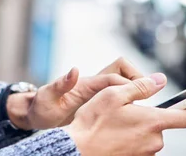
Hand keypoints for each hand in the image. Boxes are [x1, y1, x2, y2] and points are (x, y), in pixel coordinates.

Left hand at [8, 57, 143, 129]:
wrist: (36, 115)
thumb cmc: (41, 108)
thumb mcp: (48, 97)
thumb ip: (60, 84)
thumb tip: (74, 69)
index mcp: (85, 84)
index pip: (112, 78)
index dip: (128, 84)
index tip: (142, 95)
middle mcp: (94, 84)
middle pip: (122, 70)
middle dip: (138, 78)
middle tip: (149, 95)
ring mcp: (97, 92)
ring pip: (123, 81)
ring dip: (137, 88)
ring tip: (148, 105)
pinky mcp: (99, 102)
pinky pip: (120, 95)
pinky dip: (132, 100)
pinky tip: (137, 115)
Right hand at [63, 74, 185, 155]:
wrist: (77, 150)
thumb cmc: (93, 121)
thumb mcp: (113, 94)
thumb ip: (140, 87)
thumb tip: (160, 80)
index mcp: (152, 121)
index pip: (185, 117)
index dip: (183, 108)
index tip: (179, 102)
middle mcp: (153, 141)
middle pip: (162, 126)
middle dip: (149, 118)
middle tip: (127, 111)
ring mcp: (145, 154)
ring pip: (149, 137)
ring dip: (138, 130)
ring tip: (116, 125)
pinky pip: (139, 148)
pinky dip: (130, 141)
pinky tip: (113, 136)